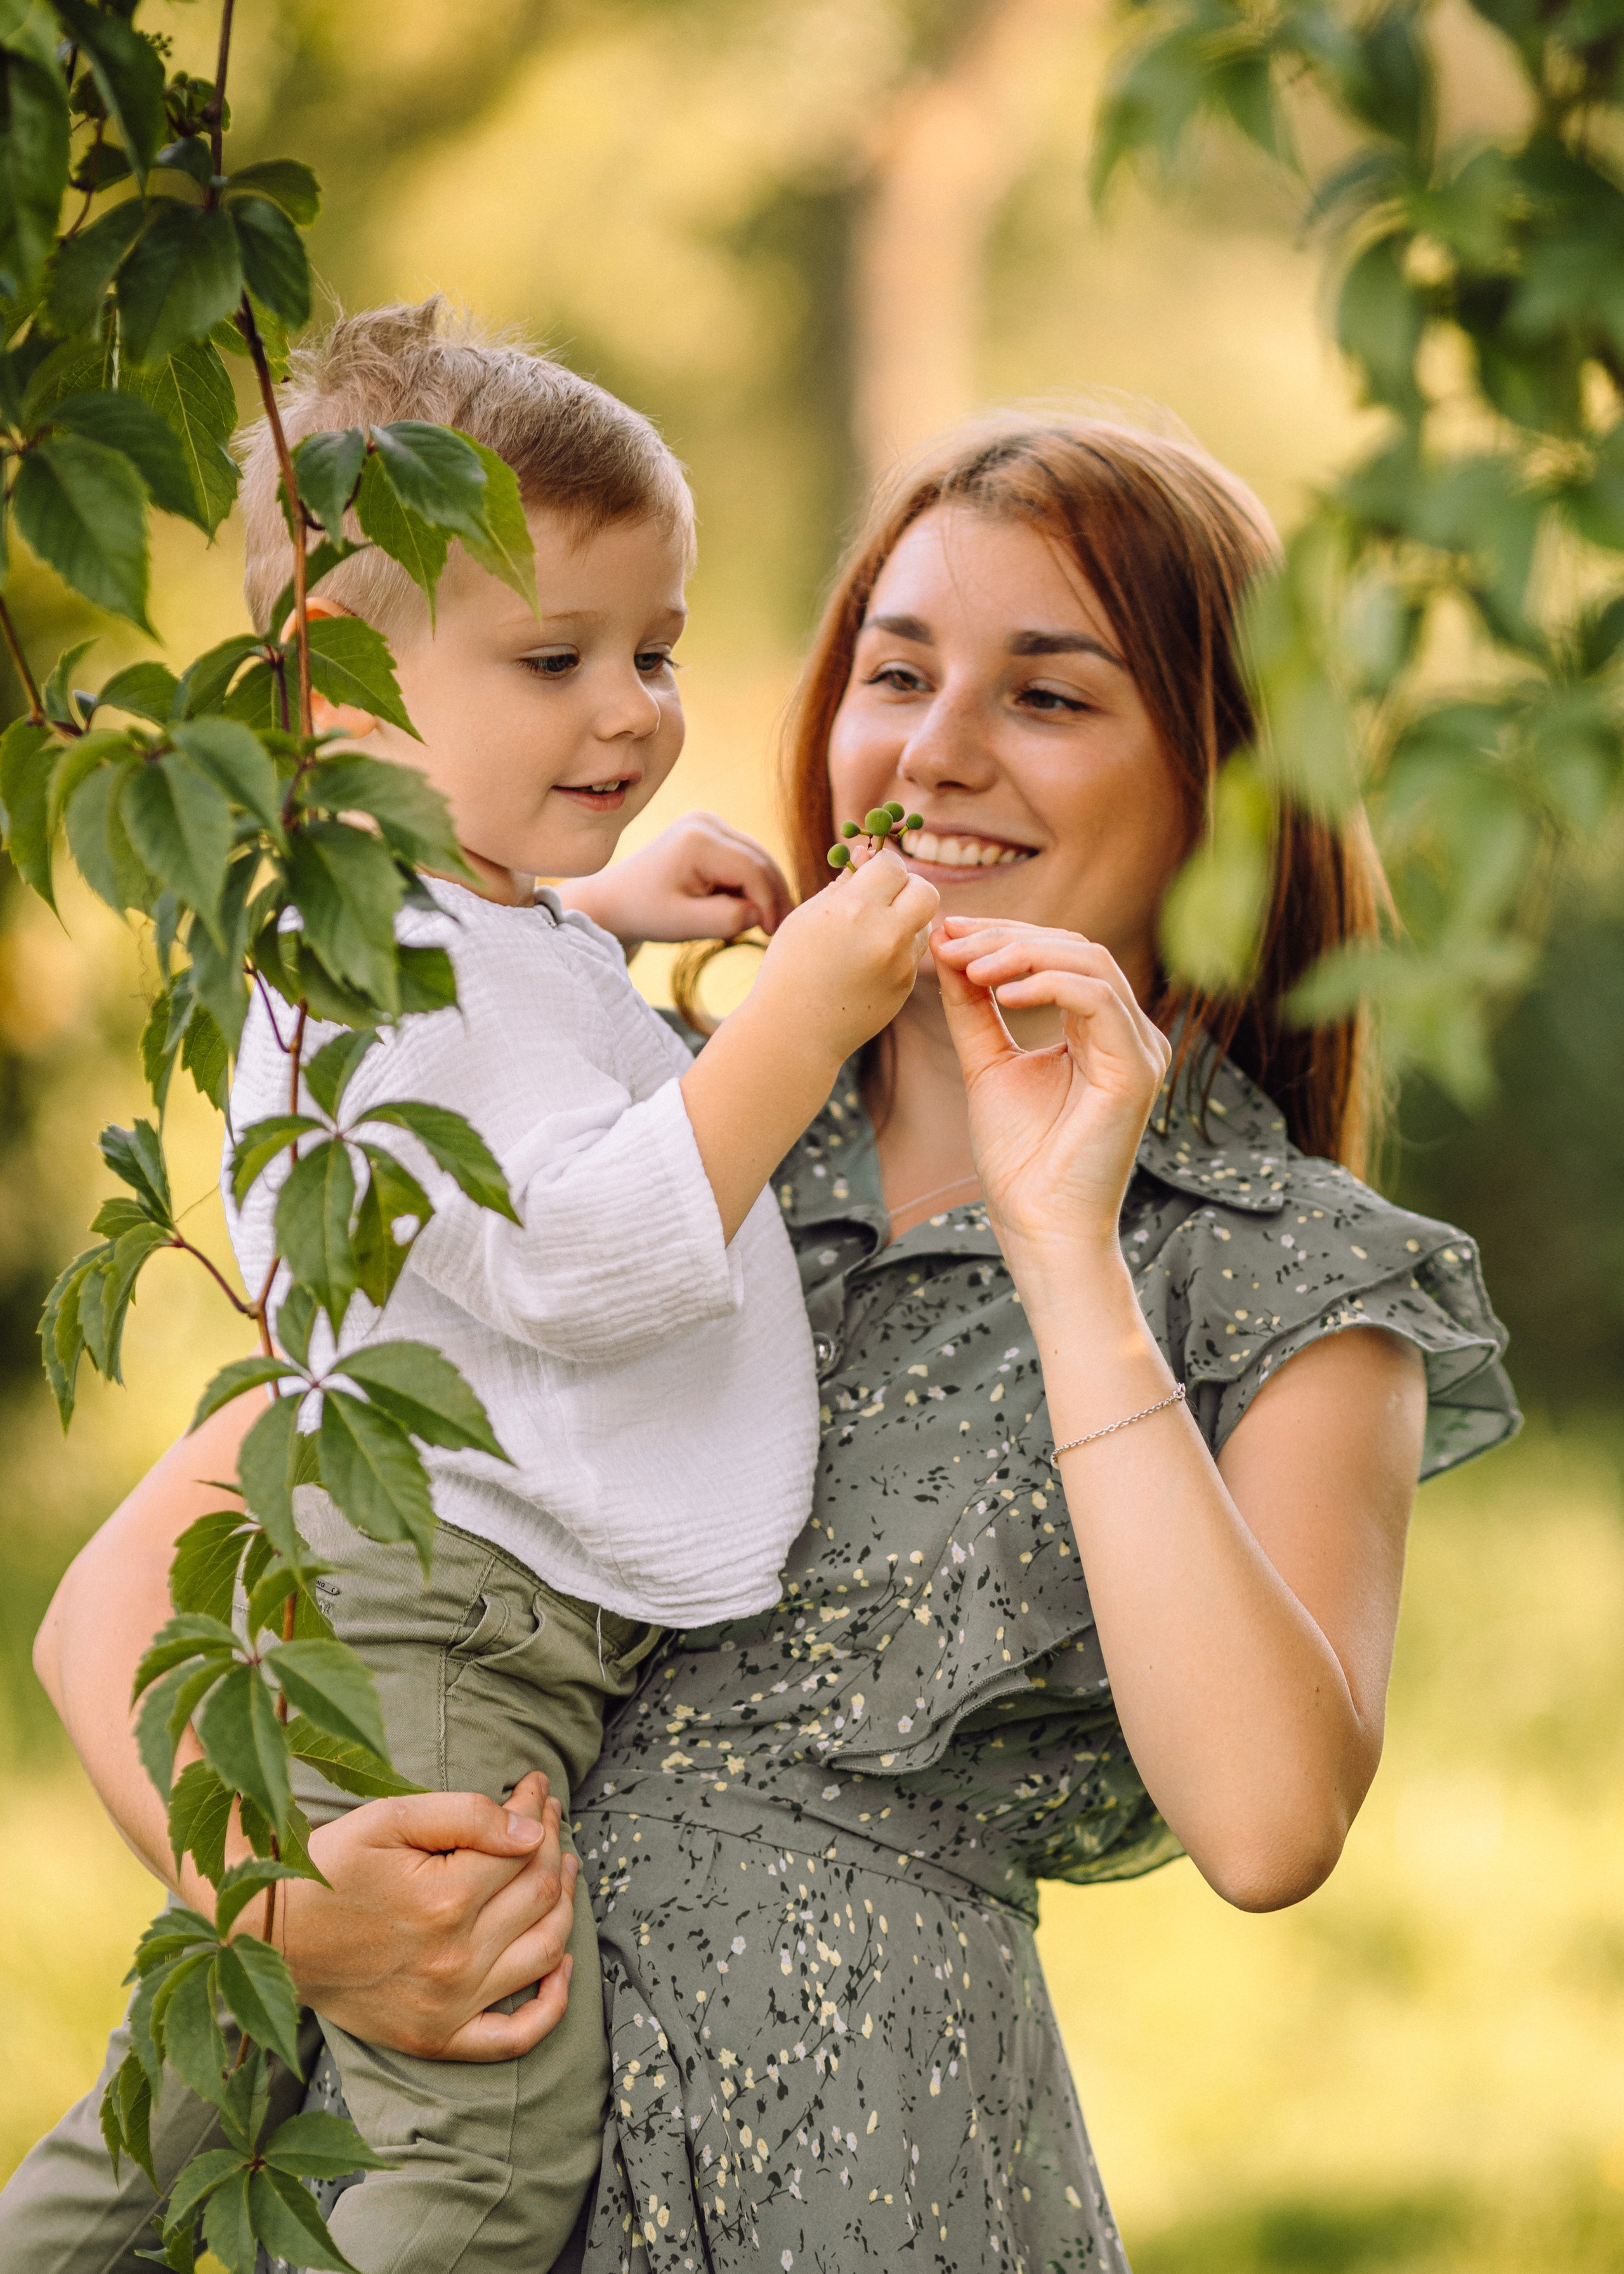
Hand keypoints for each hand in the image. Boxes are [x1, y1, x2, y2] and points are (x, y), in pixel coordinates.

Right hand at [279, 1771, 577, 2061]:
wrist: (274, 1938)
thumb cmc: (330, 1870)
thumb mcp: (389, 1819)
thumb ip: (466, 1816)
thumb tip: (530, 1830)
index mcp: (444, 1900)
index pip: (522, 1847)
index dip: (536, 1809)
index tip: (535, 1786)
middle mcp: (454, 1960)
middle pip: (538, 1893)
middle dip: (552, 1844)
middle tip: (547, 1817)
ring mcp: (450, 2007)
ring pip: (544, 1950)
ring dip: (565, 1904)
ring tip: (561, 1868)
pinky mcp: (438, 2038)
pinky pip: (516, 2036)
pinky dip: (553, 2004)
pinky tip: (563, 1965)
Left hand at [556, 813, 793, 954]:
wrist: (617, 899)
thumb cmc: (646, 913)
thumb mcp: (684, 924)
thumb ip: (727, 920)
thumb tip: (762, 913)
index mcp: (698, 840)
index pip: (752, 870)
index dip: (769, 902)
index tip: (771, 934)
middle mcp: (707, 821)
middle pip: (760, 860)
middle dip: (774, 896)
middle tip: (776, 931)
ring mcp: (710, 822)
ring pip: (757, 858)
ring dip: (765, 891)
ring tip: (764, 923)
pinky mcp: (712, 831)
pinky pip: (746, 858)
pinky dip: (752, 883)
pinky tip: (746, 908)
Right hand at [747, 846, 939, 1064]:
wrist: (793, 1033)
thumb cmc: (790, 969)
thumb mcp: (807, 917)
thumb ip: (844, 884)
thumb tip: (867, 853)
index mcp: (854, 910)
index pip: (893, 865)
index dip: (881, 865)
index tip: (869, 872)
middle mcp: (885, 936)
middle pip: (926, 890)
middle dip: (907, 886)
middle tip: (884, 895)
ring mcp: (900, 964)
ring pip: (925, 922)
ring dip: (906, 917)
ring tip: (871, 931)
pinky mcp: (906, 986)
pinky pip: (915, 952)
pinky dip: (900, 947)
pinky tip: (870, 959)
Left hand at [931, 917, 1169, 1260]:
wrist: (1039, 1224)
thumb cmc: (1019, 1158)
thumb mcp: (986, 1064)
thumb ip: (973, 1008)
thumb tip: (946, 949)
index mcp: (1100, 1029)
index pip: (1060, 953)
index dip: (1003, 934)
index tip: (946, 933)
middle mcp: (1129, 1032)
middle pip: (1074, 946)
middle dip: (1006, 936)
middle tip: (949, 941)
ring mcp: (1140, 1048)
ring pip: (1089, 961)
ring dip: (1021, 952)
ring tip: (969, 966)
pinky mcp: (1136, 1069)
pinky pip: (1098, 999)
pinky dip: (1048, 982)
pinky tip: (1002, 991)